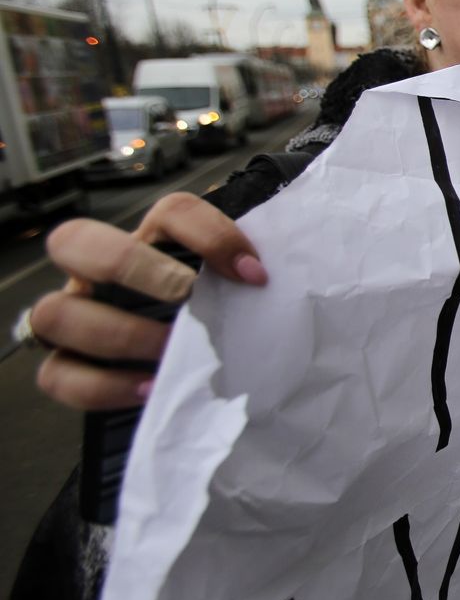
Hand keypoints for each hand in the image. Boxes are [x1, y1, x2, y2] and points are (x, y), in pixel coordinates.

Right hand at [31, 193, 267, 411]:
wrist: (203, 372)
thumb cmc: (217, 321)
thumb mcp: (231, 292)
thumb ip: (244, 276)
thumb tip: (267, 276)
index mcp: (148, 243)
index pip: (169, 212)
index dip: (209, 233)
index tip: (253, 271)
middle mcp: (97, 273)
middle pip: (74, 239)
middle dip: (133, 266)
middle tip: (186, 297)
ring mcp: (73, 318)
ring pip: (52, 312)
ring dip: (118, 332)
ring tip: (170, 351)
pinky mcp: (66, 367)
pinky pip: (58, 375)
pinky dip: (104, 385)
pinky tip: (151, 387)